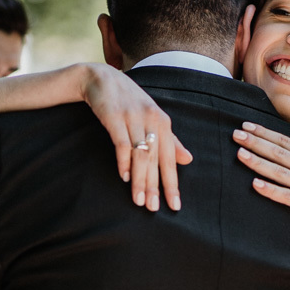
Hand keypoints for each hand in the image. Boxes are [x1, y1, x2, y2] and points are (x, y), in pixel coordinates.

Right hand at [82, 64, 192, 211]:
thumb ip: (170, 140)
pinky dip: (123, 161)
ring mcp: (133, 118)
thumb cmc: (129, 102)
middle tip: (153, 209)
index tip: (174, 205)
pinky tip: (124, 178)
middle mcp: (151, 119)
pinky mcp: (114, 116)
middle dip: (155, 186)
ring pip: (140, 155)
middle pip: (156, 159)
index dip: (172, 183)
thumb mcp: (152, 119)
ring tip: (138, 200)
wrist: (101, 80)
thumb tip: (188, 160)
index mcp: (163, 122)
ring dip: (139, 179)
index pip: (170, 158)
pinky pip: (121, 143)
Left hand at [232, 122, 289, 233]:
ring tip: (239, 153)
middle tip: (235, 134)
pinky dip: (271, 190)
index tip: (247, 126)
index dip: (265, 133)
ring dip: (258, 162)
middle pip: (279, 153)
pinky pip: (287, 198)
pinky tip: (255, 184)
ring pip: (279, 172)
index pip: (287, 141)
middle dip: (255, 142)